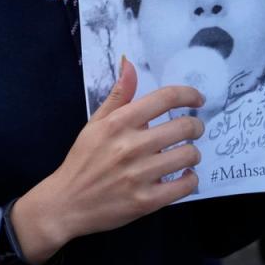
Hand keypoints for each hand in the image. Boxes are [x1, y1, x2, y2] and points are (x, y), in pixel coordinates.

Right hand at [10, 58, 202, 263]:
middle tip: (192, 130)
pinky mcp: (147, 201)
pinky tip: (184, 175)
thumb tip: (129, 62)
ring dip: (192, 153)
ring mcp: (140, 174)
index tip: (197, 99)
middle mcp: (131, 145)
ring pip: (189, 155)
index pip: (165, 99)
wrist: (67, 202)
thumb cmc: (83, 159)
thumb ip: (118, 95)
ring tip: (184, 154)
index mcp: (118, 123)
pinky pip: (186, 185)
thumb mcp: (95, 123)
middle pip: (184, 126)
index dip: (189, 95)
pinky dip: (191, 179)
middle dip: (195, 126)